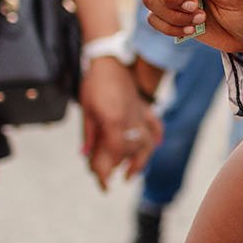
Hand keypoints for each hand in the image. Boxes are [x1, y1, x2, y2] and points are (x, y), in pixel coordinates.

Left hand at [76, 57, 157, 188]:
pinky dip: (156, 136)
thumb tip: (85, 156)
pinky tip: (155, 145)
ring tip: (131, 173)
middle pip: (130, 151)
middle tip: (109, 179)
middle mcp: (131, 120)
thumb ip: (89, 135)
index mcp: (114, 121)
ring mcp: (140, 114)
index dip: (108, 170)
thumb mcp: (87, 110)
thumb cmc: (94, 84)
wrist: (109, 60)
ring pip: (147, 143)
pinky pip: (155, 124)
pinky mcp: (144, 108)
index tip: (102, 183)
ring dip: (141, 160)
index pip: (115, 153)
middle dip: (119, 168)